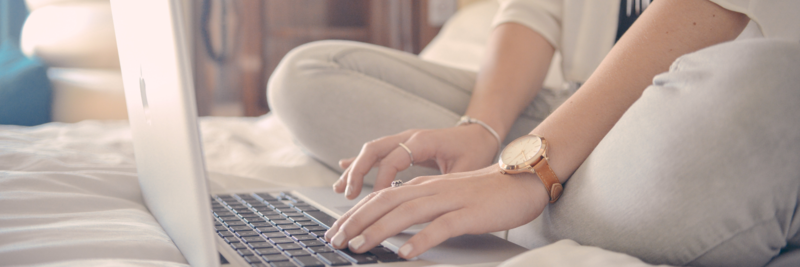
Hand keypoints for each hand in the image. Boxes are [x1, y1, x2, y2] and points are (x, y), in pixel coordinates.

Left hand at [324, 165, 549, 258]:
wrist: (523, 180)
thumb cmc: (485, 193)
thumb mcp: (447, 196)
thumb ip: (421, 206)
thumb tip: (394, 224)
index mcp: (424, 187)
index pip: (380, 198)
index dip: (355, 214)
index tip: (336, 230)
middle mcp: (432, 190)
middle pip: (385, 203)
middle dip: (356, 222)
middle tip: (335, 240)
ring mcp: (450, 200)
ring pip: (406, 213)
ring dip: (378, 231)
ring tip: (358, 246)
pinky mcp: (469, 214)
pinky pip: (441, 227)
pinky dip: (421, 240)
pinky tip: (405, 253)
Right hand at [334, 124, 499, 198]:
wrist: (480, 134)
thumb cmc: (475, 151)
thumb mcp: (466, 169)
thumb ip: (445, 182)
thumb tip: (427, 202)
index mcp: (424, 140)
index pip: (394, 159)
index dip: (382, 180)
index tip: (376, 200)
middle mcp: (410, 137)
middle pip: (374, 150)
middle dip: (358, 172)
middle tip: (348, 195)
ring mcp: (404, 140)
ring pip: (371, 151)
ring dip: (354, 169)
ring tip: (340, 190)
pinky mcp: (402, 146)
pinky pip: (377, 153)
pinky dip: (360, 162)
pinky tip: (344, 169)